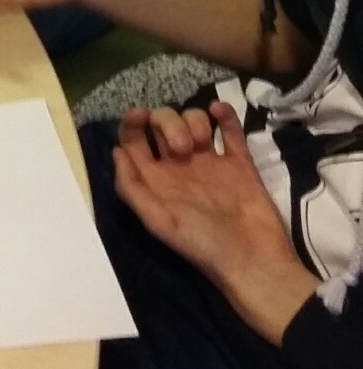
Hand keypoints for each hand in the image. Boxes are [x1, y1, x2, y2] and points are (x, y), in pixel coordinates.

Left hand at [113, 101, 318, 342]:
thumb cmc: (201, 242)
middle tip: (183, 149)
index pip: (135, 142)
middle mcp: (180, 168)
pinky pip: (230, 129)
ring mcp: (210, 162)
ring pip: (194, 121)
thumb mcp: (158, 220)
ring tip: (203, 142)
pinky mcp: (239, 162)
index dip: (132, 123)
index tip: (140, 113)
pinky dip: (224, 114)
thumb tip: (116, 151)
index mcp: (157, 181)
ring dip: (194, 120)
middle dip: (169, 124)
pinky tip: (218, 111)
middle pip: (163, 125)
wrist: (252, 257)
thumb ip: (132, 187)